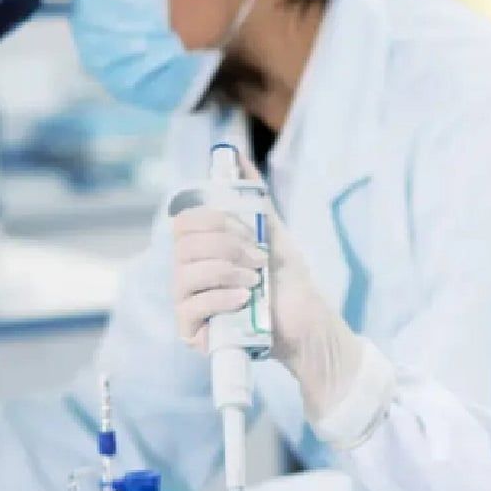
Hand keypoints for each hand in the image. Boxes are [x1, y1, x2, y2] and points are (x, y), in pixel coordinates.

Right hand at [171, 153, 364, 417]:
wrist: (307, 321)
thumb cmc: (286, 279)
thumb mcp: (272, 232)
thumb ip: (253, 196)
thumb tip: (237, 157)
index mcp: (200, 250)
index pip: (184, 222)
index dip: (216, 220)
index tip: (250, 232)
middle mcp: (187, 274)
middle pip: (184, 245)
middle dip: (228, 246)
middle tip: (259, 259)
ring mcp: (187, 304)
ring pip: (187, 273)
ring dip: (228, 270)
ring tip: (255, 280)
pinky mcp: (192, 333)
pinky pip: (190, 307)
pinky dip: (220, 297)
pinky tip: (244, 299)